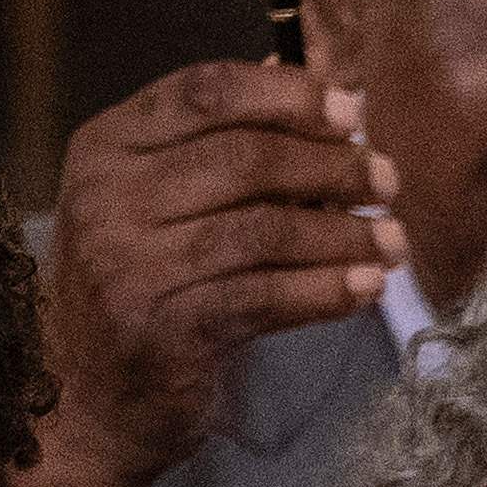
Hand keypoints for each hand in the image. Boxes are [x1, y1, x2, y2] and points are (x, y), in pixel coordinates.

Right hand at [1, 66, 398, 486]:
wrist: (93, 394)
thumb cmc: (151, 283)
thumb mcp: (165, 202)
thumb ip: (228, 148)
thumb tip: (329, 94)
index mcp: (107, 146)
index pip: (204, 91)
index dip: (290, 95)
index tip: (354, 112)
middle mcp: (107, 196)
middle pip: (247, 157)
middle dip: (333, 167)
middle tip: (388, 183)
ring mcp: (127, 263)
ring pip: (265, 228)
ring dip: (344, 234)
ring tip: (393, 241)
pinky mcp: (162, 326)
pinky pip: (268, 296)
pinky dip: (328, 289)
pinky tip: (366, 285)